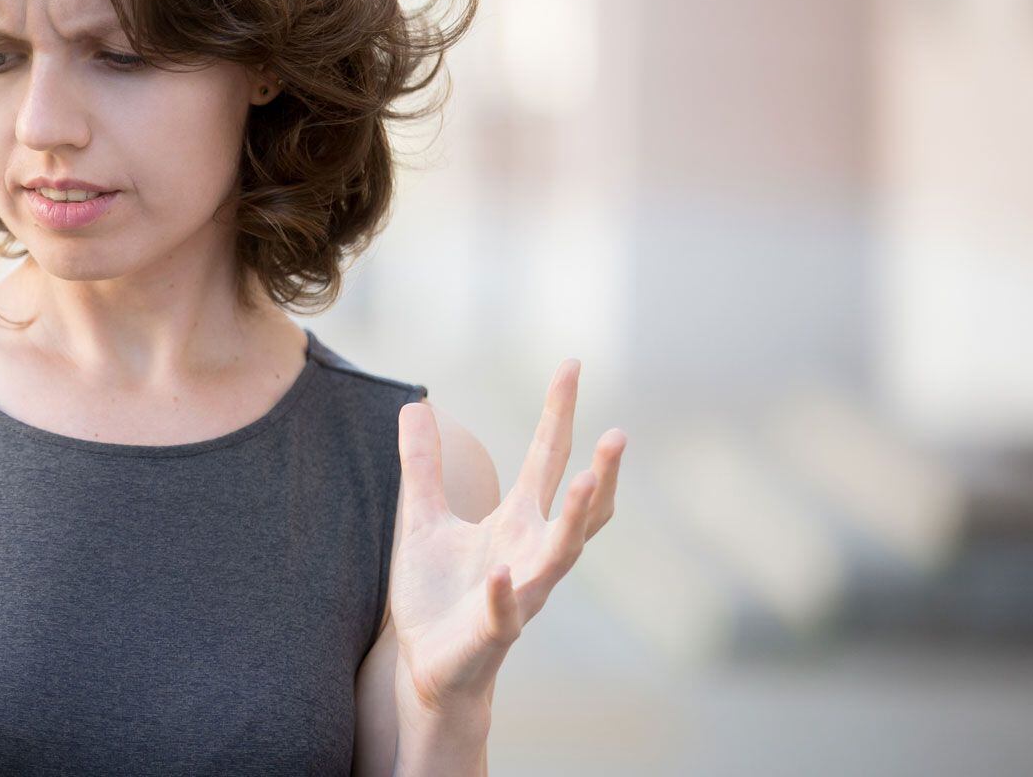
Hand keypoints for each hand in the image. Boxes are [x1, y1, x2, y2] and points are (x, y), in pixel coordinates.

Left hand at [388, 359, 625, 716]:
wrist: (426, 666)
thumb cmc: (436, 595)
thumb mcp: (421, 518)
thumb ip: (422, 466)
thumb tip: (415, 404)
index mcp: (515, 522)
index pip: (546, 458)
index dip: (559, 412)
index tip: (572, 364)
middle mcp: (529, 552)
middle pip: (577, 506)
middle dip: (600, 471)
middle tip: (617, 433)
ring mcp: (519, 593)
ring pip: (561, 556)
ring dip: (577, 520)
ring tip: (592, 480)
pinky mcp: (494, 631)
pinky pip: (507, 612)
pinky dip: (507, 593)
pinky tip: (501, 572)